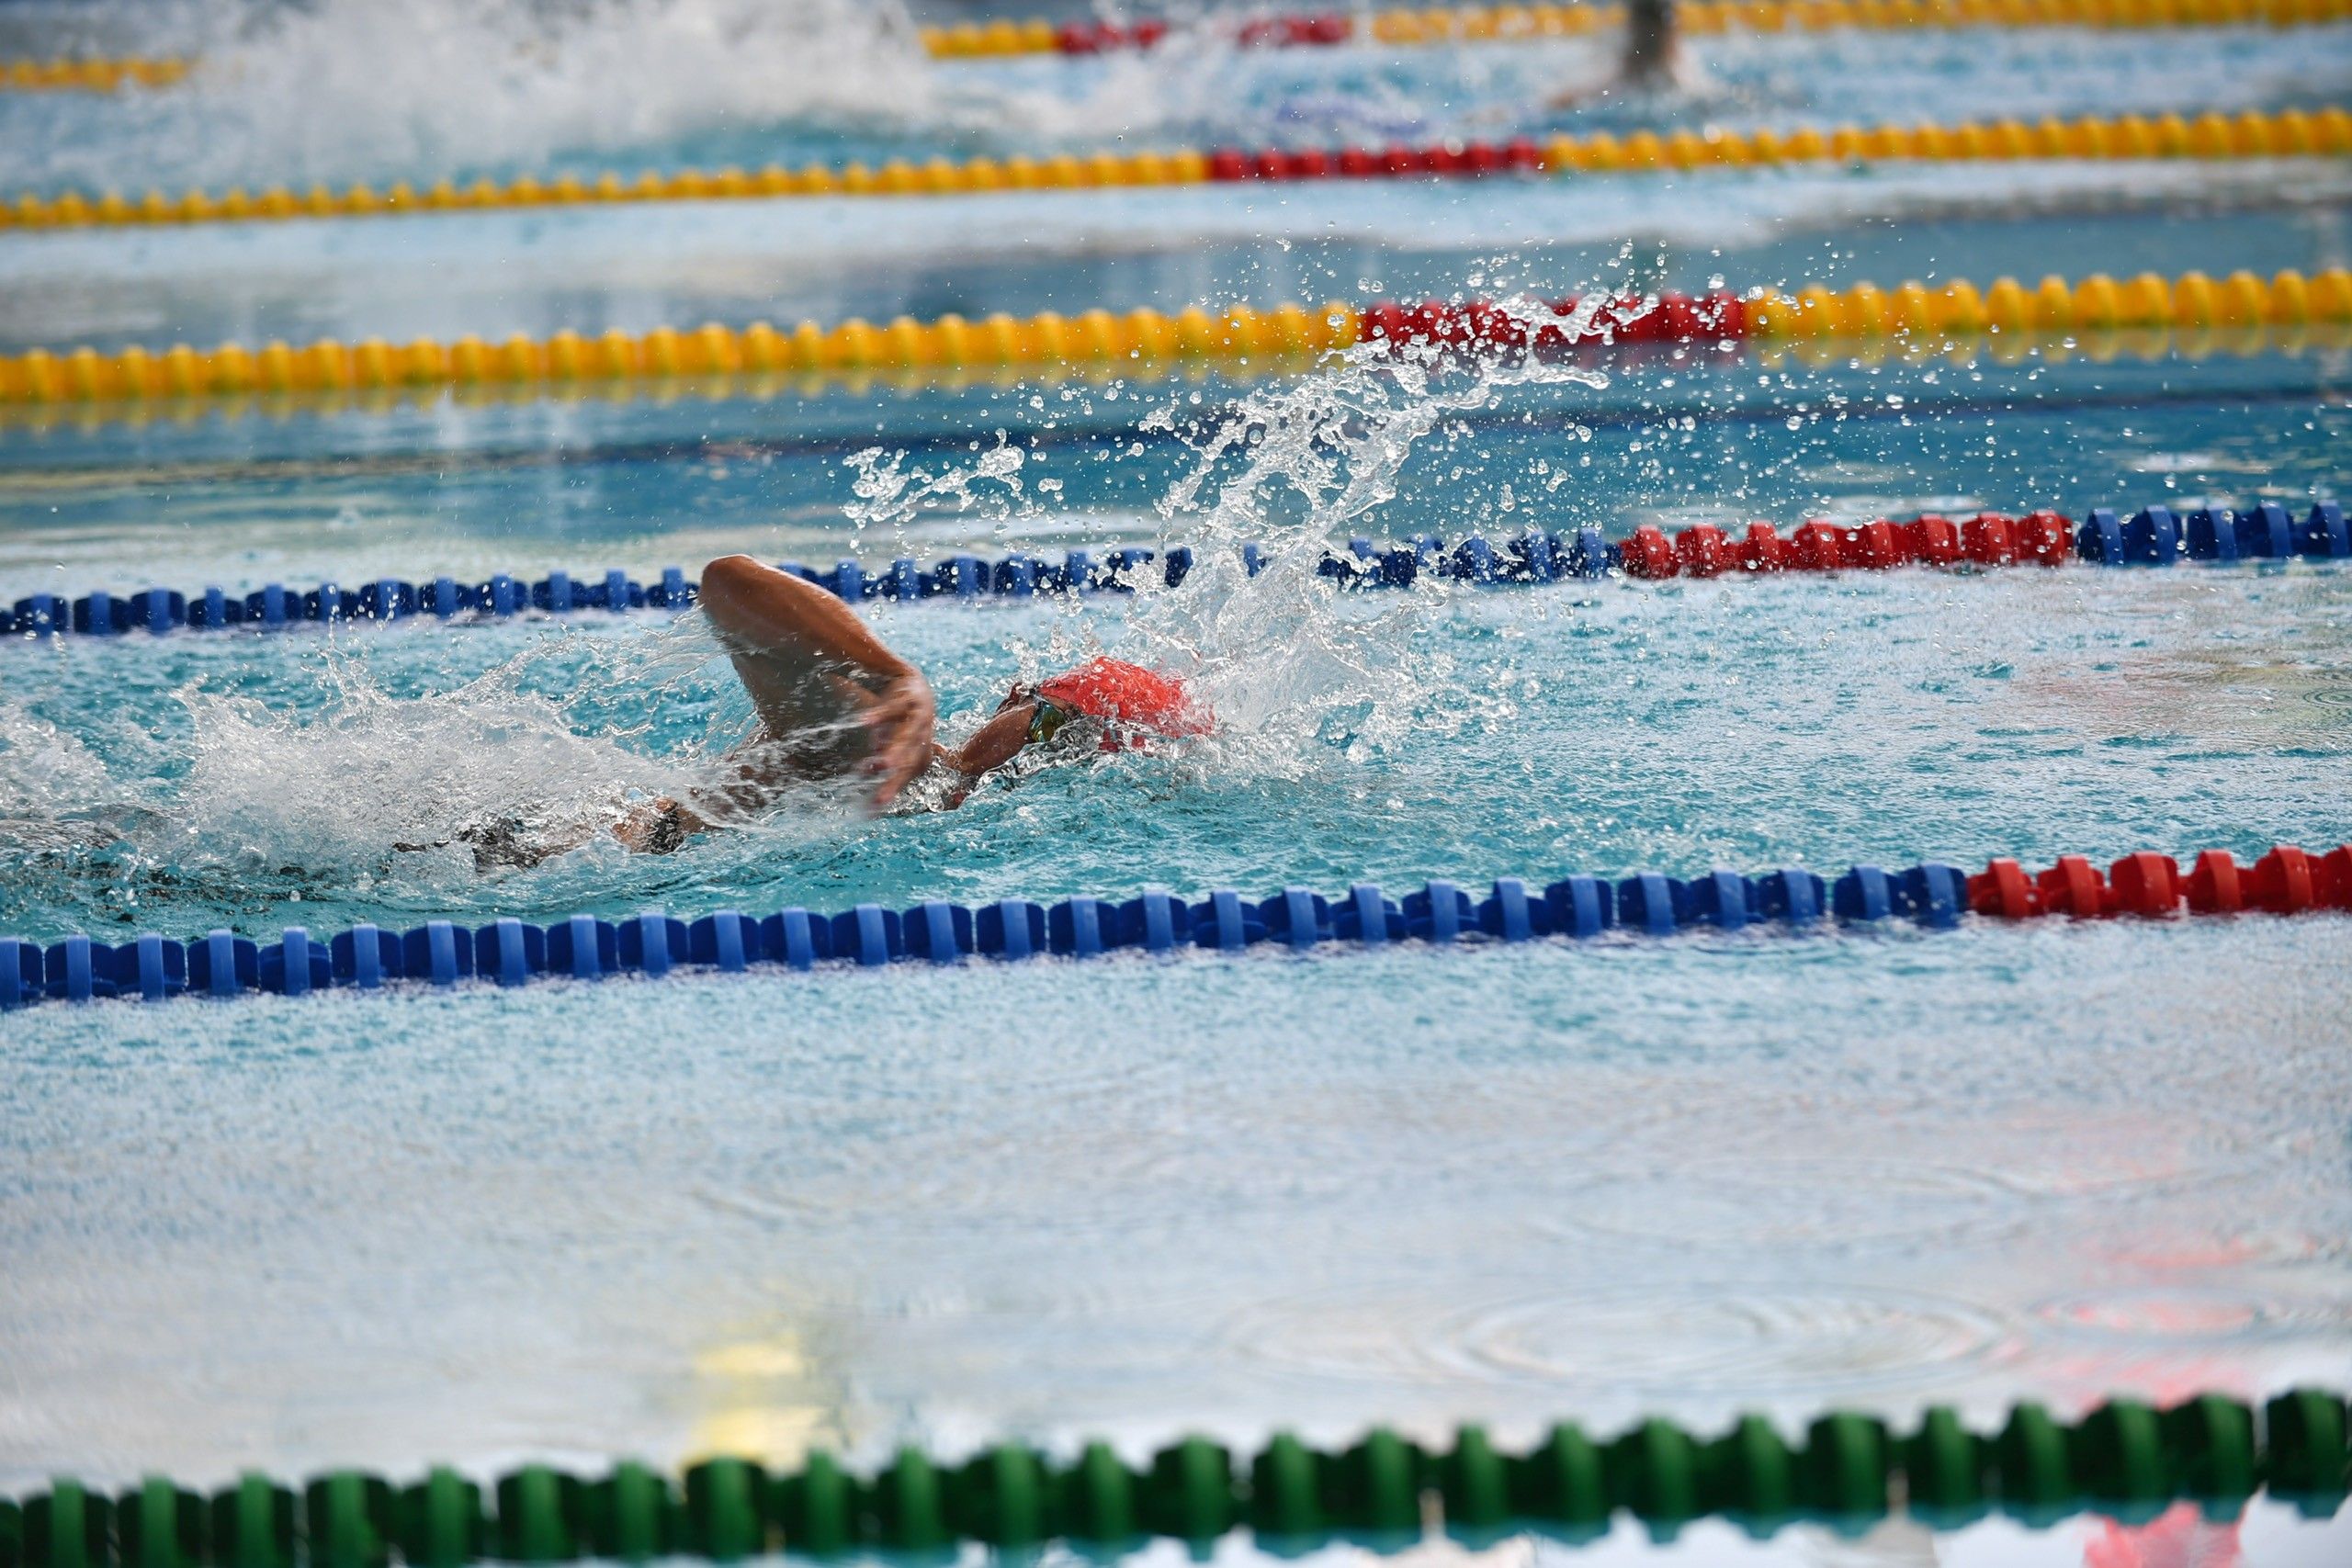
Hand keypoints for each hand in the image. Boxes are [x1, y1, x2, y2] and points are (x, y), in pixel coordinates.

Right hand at [862, 671, 937, 808]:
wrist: (913, 684)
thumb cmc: (901, 722)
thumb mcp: (893, 745)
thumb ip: (882, 765)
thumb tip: (866, 785)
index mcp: (920, 755)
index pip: (904, 778)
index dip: (889, 792)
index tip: (872, 808)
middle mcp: (922, 739)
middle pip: (907, 763)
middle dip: (893, 781)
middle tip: (880, 800)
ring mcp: (917, 718)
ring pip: (905, 736)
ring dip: (894, 751)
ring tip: (883, 765)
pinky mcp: (906, 698)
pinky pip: (891, 708)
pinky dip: (879, 715)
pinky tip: (865, 723)